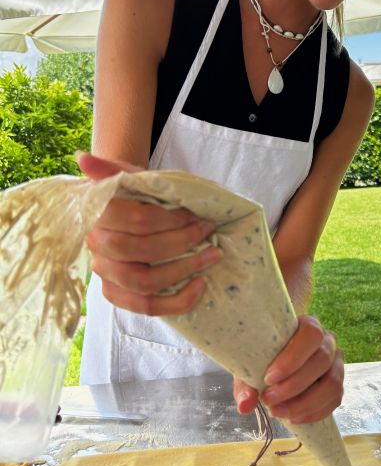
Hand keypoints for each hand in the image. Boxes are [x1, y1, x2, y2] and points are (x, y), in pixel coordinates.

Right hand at [77, 152, 221, 315]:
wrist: (131, 213)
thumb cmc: (137, 194)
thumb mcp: (132, 177)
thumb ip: (112, 170)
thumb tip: (83, 158)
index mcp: (98, 214)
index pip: (138, 220)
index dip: (173, 220)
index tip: (198, 214)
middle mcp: (96, 245)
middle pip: (141, 252)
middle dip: (182, 242)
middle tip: (209, 232)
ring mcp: (105, 273)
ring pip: (145, 283)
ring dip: (184, 270)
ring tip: (212, 256)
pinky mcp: (117, 293)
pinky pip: (147, 307)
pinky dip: (178, 301)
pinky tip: (200, 285)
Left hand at [233, 315, 343, 423]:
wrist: (276, 368)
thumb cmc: (265, 359)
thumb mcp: (251, 367)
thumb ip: (246, 385)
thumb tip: (245, 406)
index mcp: (309, 325)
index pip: (311, 334)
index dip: (293, 357)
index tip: (269, 378)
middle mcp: (328, 342)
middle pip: (322, 360)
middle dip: (294, 385)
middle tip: (268, 399)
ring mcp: (336, 364)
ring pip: (332, 384)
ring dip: (304, 403)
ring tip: (278, 412)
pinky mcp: (338, 385)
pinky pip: (334, 400)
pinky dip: (313, 413)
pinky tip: (293, 418)